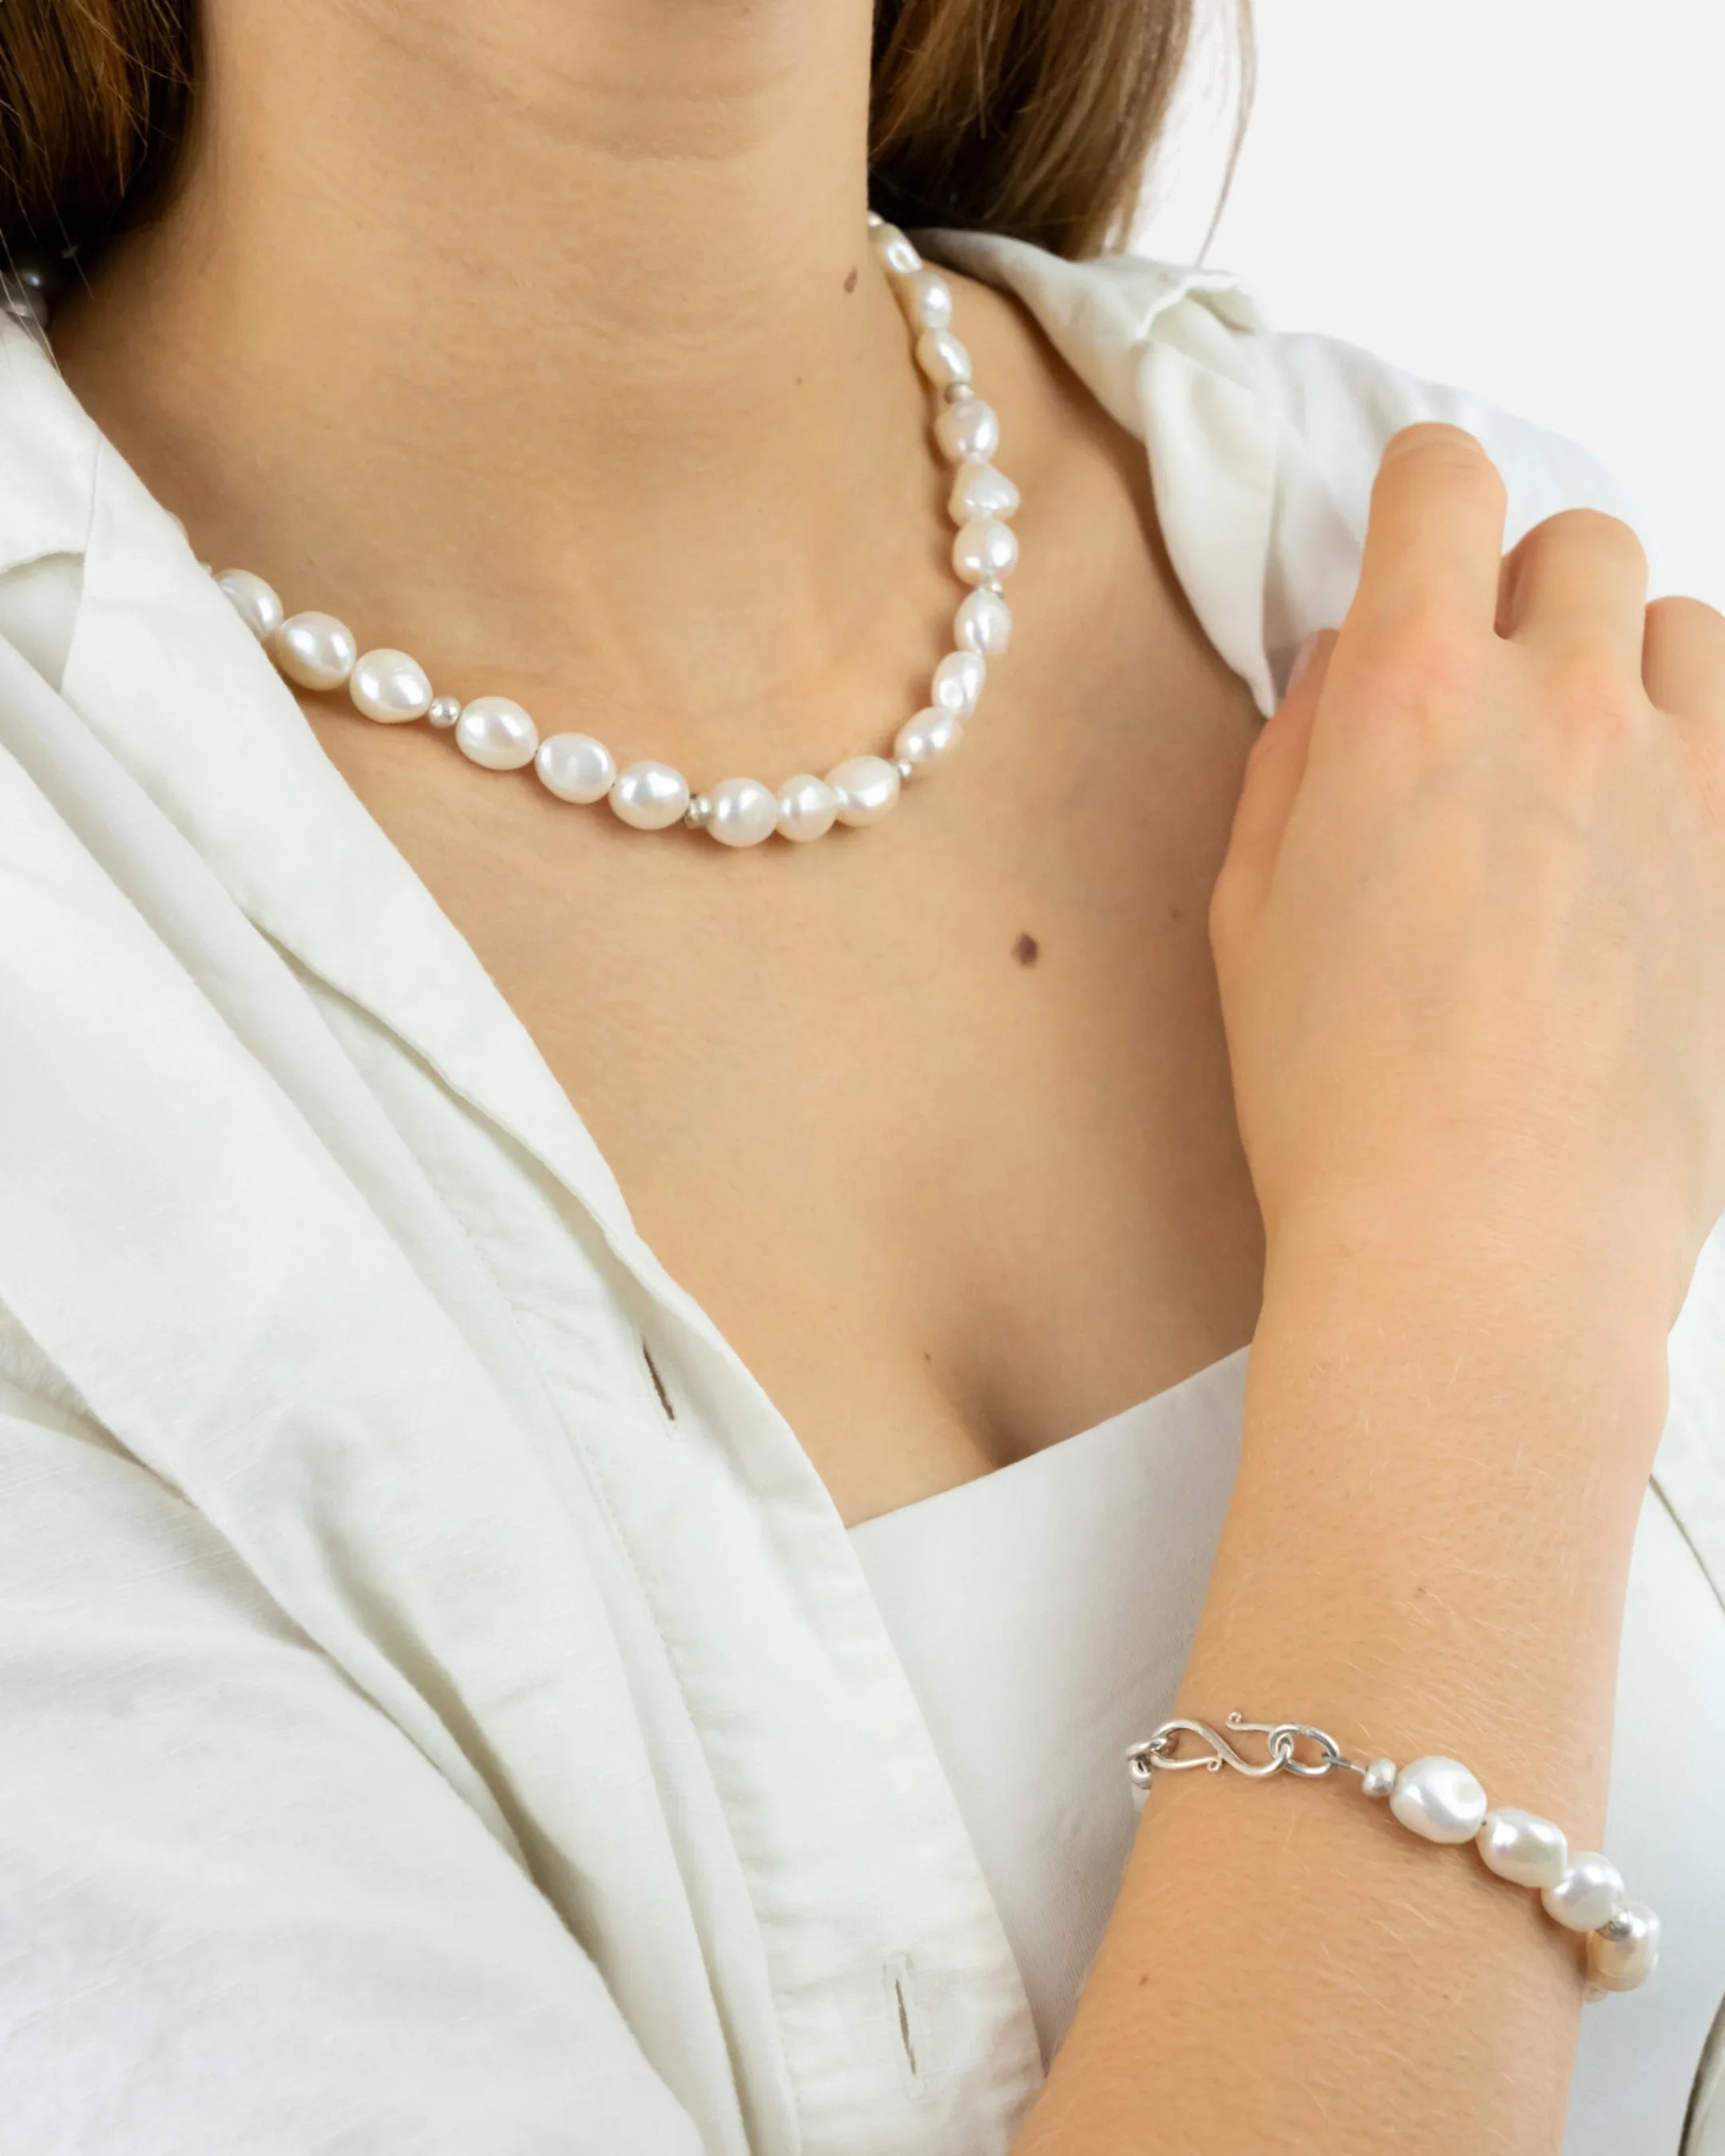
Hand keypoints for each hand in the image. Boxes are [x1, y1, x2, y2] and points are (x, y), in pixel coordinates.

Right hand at [1209, 423, 1724, 1332]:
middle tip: (1485, 692)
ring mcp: (1680, 782)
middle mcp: (1557, 705)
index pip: (1441, 483)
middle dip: (1522, 591)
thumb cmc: (1339, 1103)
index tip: (1413, 532)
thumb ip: (1297, 757)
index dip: (1419, 490)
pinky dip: (1698, 748)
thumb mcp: (1251, 915)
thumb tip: (1345, 670)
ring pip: (1685, 625)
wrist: (1482, 1250)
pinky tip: (1648, 839)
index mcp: (1406, 700)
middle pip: (1576, 543)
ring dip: (1627, 664)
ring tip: (1584, 769)